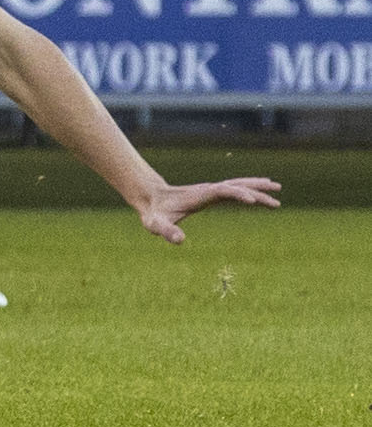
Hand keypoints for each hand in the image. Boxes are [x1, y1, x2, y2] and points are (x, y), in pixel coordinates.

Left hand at [136, 177, 280, 243]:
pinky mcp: (211, 194)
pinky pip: (234, 190)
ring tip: (277, 189)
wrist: (150, 198)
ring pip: (238, 185)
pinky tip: (259, 195)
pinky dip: (249, 190)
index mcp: (199, 196)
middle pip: (236, 185)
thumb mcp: (156, 224)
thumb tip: (180, 241)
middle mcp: (207, 190)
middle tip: (277, 196)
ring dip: (257, 187)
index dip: (236, 194)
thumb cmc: (153, 213)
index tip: (252, 200)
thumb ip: (166, 231)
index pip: (222, 191)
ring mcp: (210, 190)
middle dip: (256, 190)